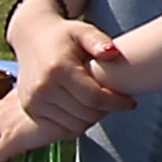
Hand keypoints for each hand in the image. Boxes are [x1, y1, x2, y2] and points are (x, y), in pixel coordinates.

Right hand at [0, 12, 131, 160]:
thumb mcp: (83, 31)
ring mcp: (34, 102)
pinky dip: (77, 125)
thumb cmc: (64, 35)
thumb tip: (113, 53)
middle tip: (115, 101)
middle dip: (106, 111)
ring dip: (92, 119)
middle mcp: (43, 88)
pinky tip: (84, 111)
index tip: (131, 102)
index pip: (94, 98)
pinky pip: (61, 130)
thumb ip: (98, 41)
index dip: (117, 103)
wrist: (32, 38)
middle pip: (86, 114)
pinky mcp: (30, 111)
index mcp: (58, 69)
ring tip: (99, 104)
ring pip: (75, 125)